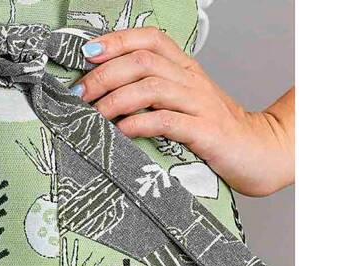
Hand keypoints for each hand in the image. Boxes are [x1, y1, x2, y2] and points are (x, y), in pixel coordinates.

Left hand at [74, 28, 293, 196]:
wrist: (259, 152)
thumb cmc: (215, 131)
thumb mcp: (184, 103)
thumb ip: (153, 94)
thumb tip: (106, 95)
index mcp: (185, 68)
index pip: (149, 38)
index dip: (116, 41)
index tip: (86, 54)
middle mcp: (191, 80)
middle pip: (141, 61)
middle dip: (103, 76)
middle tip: (79, 94)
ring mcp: (199, 104)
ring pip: (150, 87)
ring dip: (115, 100)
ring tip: (93, 116)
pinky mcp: (205, 131)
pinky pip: (166, 121)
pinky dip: (138, 124)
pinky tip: (121, 132)